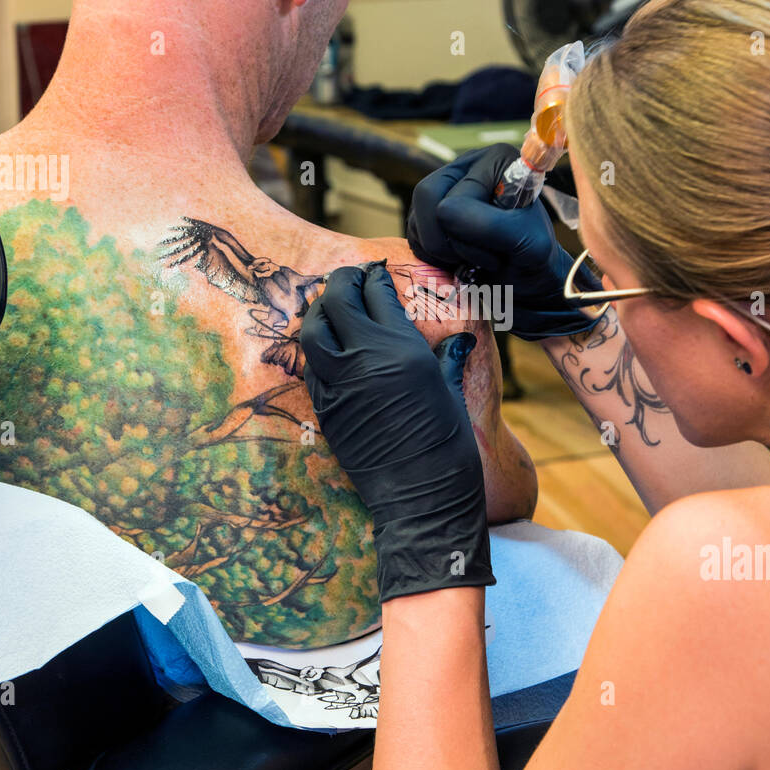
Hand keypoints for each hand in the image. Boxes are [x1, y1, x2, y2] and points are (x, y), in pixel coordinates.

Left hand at [301, 262, 494, 602]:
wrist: (422, 498)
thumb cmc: (448, 445)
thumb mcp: (451, 391)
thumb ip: (447, 356)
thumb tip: (458, 336)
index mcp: (401, 349)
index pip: (376, 292)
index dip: (374, 276)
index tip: (376, 272)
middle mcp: (364, 360)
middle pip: (337, 300)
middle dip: (342, 283)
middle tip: (350, 279)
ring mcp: (339, 384)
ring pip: (313, 330)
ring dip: (320, 311)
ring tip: (332, 306)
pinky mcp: (325, 409)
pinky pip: (310, 366)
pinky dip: (317, 348)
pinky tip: (329, 347)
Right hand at [407, 144, 604, 340]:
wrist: (530, 281)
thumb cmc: (534, 258)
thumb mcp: (524, 241)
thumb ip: (489, 224)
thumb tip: (443, 212)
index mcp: (496, 160)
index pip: (455, 196)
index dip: (469, 231)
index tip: (500, 248)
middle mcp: (468, 166)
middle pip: (426, 194)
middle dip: (445, 239)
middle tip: (473, 259)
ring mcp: (446, 189)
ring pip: (416, 218)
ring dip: (442, 251)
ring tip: (471, 260)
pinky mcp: (431, 213)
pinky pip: (413, 234)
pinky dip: (432, 255)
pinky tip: (458, 260)